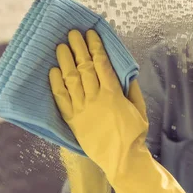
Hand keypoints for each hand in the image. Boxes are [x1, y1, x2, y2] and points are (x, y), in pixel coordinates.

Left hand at [49, 29, 192, 192]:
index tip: (91, 34)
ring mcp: (83, 110)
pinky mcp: (74, 121)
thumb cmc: (135, 134)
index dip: (96, 48)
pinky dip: (56, 85)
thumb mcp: (139, 108)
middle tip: (72, 33)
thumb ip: (132, 90)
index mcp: (114, 94)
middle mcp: (96, 99)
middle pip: (85, 68)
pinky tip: (53, 72)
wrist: (122, 159)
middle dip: (79, 49)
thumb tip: (125, 73)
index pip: (102, 65)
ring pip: (71, 81)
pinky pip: (62, 100)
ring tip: (61, 47)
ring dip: (65, 62)